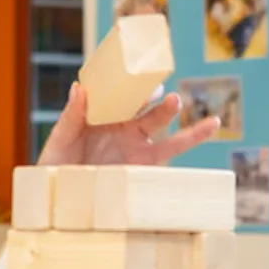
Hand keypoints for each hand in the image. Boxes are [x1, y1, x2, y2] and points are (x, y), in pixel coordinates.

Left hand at [36, 82, 219, 167]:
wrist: (60, 199)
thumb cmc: (56, 165)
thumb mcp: (59, 139)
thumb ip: (70, 116)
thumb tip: (80, 88)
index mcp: (105, 115)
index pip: (122, 93)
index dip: (132, 81)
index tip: (139, 70)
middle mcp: (125, 127)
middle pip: (146, 106)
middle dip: (155, 96)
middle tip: (161, 92)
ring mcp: (137, 146)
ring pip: (164, 125)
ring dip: (172, 112)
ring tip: (176, 102)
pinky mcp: (146, 166)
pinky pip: (171, 151)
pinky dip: (192, 137)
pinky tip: (211, 124)